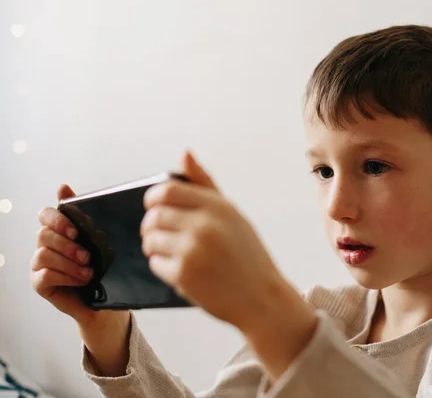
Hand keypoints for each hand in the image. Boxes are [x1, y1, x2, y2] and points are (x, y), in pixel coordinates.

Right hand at [31, 185, 127, 327]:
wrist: (103, 298)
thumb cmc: (100, 265)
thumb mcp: (96, 239)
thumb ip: (82, 215)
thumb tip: (62, 186)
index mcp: (58, 230)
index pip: (45, 214)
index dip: (57, 219)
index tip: (76, 230)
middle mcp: (44, 245)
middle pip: (43, 234)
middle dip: (68, 245)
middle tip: (88, 256)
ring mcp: (38, 264)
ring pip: (43, 255)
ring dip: (69, 263)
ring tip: (89, 272)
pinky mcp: (39, 283)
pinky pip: (45, 275)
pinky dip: (66, 277)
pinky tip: (81, 280)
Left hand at [141, 150, 284, 330]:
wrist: (261, 297)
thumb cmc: (247, 254)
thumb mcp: (232, 214)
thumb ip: (205, 184)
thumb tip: (184, 153)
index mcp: (217, 206)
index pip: (167, 190)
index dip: (153, 198)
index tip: (155, 206)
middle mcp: (204, 225)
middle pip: (154, 216)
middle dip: (151, 226)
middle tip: (160, 234)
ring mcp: (192, 250)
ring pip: (151, 240)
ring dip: (155, 247)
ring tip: (173, 253)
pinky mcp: (184, 275)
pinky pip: (155, 264)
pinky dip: (163, 267)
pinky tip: (182, 270)